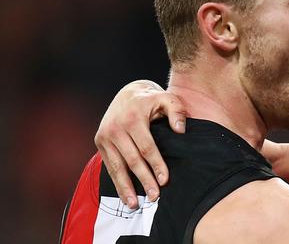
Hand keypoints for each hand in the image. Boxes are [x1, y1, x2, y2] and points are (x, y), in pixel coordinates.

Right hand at [94, 80, 186, 208]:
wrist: (128, 93)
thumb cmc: (151, 99)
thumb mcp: (167, 98)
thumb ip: (176, 111)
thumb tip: (180, 130)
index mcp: (132, 118)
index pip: (146, 147)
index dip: (156, 164)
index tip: (165, 180)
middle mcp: (115, 128)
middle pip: (132, 160)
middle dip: (143, 179)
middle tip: (155, 196)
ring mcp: (105, 136)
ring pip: (117, 167)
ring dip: (126, 187)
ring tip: (135, 204)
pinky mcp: (100, 142)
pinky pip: (110, 166)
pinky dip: (117, 182)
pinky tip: (125, 195)